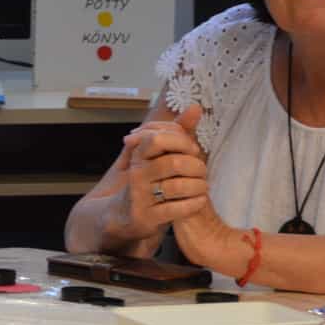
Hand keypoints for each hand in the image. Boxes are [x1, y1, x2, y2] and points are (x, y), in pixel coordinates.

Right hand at [104, 105, 209, 241]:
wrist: (121, 215)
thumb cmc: (144, 181)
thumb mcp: (155, 154)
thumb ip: (176, 131)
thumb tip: (196, 107)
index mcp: (138, 155)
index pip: (158, 138)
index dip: (182, 142)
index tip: (193, 150)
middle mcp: (137, 174)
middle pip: (173, 163)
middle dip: (196, 167)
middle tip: (203, 171)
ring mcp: (140, 196)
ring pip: (176, 187)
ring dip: (198, 186)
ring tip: (203, 187)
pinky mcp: (146, 217)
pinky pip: (174, 209)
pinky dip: (192, 204)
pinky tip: (199, 201)